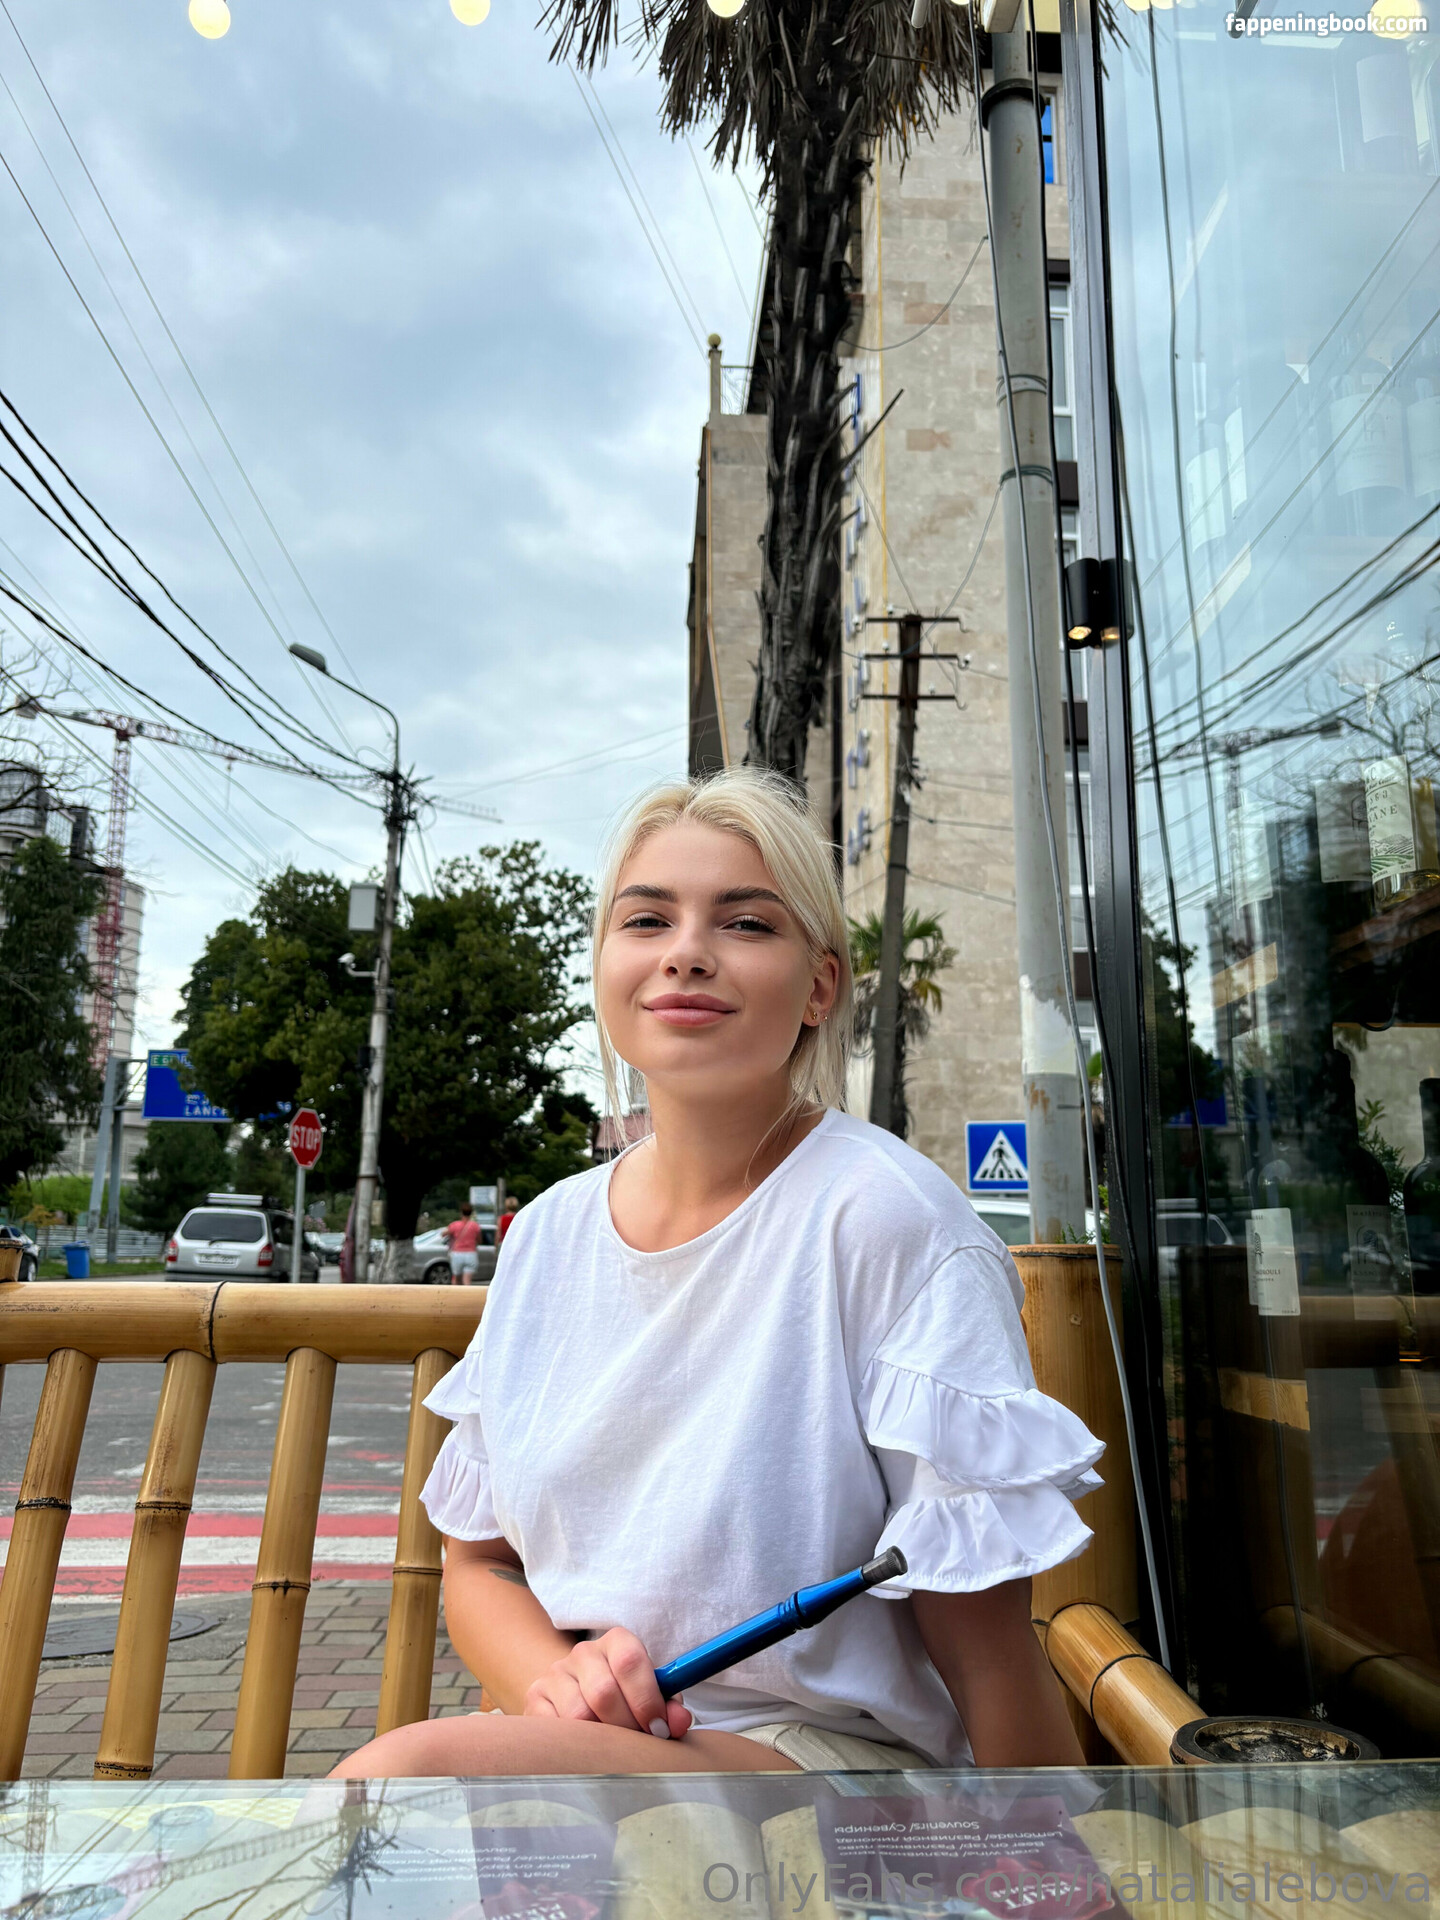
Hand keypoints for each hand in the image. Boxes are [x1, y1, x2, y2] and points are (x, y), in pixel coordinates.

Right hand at [522, 1628, 691, 1738]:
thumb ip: (669, 1706)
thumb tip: (679, 1721)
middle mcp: (583, 1652)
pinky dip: (574, 1744)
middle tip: (637, 1745)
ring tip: (613, 1748)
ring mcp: (555, 1674)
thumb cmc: (624, 1696)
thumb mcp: (649, 1695)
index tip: (659, 1729)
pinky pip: (554, 1729)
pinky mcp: (535, 1698)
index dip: (646, 1699)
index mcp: (616, 1642)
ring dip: (601, 1739)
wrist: (576, 1691)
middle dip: (626, 1726)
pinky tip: (586, 1747)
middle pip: (604, 1692)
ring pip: (578, 1714)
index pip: (630, 1661)